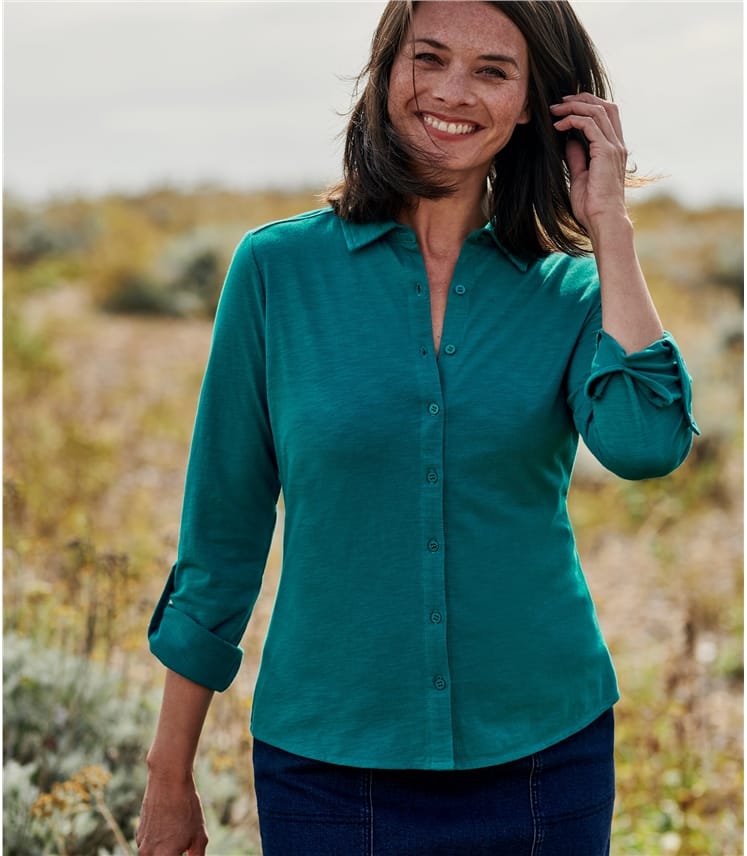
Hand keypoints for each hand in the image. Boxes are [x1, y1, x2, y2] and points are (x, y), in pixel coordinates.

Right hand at [135, 771, 208, 855]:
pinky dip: (159, 841)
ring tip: (178, 831)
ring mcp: (141, 843)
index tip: (186, 850)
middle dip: (173, 853)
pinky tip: (170, 824)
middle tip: (182, 844)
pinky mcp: (139, 833)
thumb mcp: (199, 836)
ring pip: (154, 854)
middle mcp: (147, 854)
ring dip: (165, 851)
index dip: (180, 855)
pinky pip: (149, 845)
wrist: (168, 780)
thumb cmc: (187, 808)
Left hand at [550, 93, 628, 233]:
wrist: (603, 220)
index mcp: (614, 149)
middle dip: (581, 99)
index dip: (588, 105)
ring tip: (554, 111)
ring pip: (597, 111)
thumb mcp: (580, 176)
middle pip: (605, 106)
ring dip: (574, 106)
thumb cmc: (592, 206)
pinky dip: (572, 119)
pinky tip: (558, 126)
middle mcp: (617, 145)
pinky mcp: (606, 152)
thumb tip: (569, 140)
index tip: (565, 108)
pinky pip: (589, 124)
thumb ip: (577, 156)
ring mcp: (614, 147)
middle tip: (558, 103)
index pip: (607, 115)